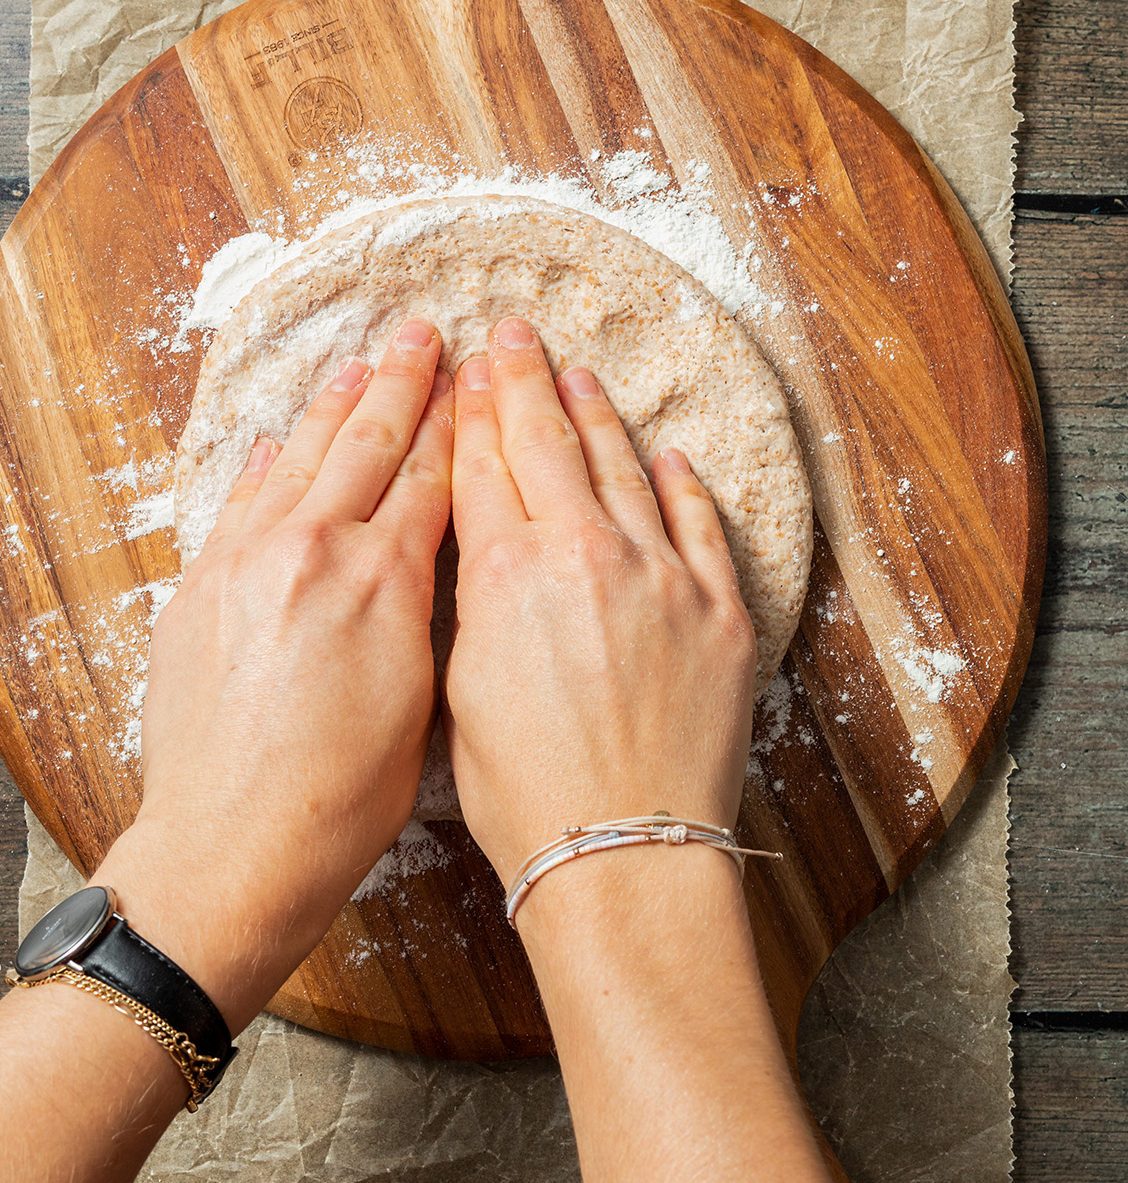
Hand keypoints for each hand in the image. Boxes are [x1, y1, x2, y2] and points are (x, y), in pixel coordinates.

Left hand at [92, 318, 453, 1031]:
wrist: (233, 846)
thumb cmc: (341, 802)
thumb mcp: (421, 703)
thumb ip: (421, 612)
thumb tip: (419, 557)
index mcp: (386, 582)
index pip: (432, 478)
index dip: (457, 424)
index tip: (475, 381)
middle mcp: (317, 551)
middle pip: (369, 444)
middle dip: (403, 383)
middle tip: (424, 332)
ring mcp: (250, 562)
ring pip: (302, 459)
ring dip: (336, 405)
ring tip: (363, 360)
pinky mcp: (202, 587)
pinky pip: (240, 503)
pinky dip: (266, 466)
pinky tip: (281, 441)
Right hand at [443, 318, 756, 889]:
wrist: (626, 850)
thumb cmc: (528, 797)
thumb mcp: (463, 693)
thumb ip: (476, 606)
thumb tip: (489, 555)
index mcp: (506, 575)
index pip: (483, 467)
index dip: (472, 412)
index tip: (465, 370)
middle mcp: (584, 555)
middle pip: (549, 443)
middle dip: (523, 379)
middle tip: (513, 332)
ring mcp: (661, 576)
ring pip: (624, 469)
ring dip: (599, 415)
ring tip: (580, 374)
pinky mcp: (720, 610)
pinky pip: (701, 525)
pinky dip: (682, 485)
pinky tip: (667, 456)